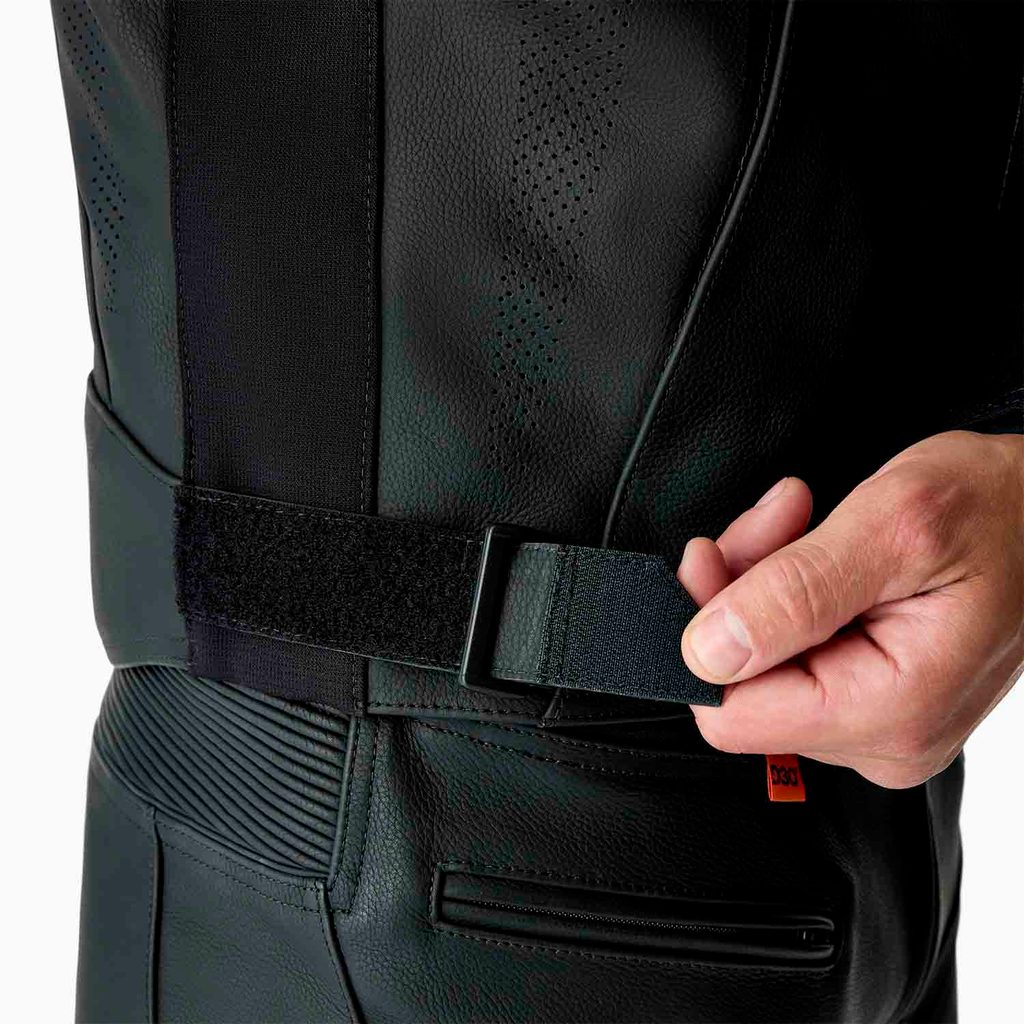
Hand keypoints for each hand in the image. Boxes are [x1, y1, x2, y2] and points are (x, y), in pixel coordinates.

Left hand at [679, 430, 1023, 787]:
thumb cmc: (999, 509)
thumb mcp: (891, 526)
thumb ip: (795, 592)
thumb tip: (707, 651)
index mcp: (891, 710)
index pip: (734, 714)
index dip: (702, 634)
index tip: (710, 561)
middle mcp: (882, 737)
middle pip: (742, 683)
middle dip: (738, 592)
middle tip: (774, 522)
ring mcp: (877, 721)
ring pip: (759, 662)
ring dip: (760, 581)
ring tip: (797, 521)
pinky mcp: (869, 696)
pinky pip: (789, 653)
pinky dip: (783, 592)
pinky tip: (809, 546)